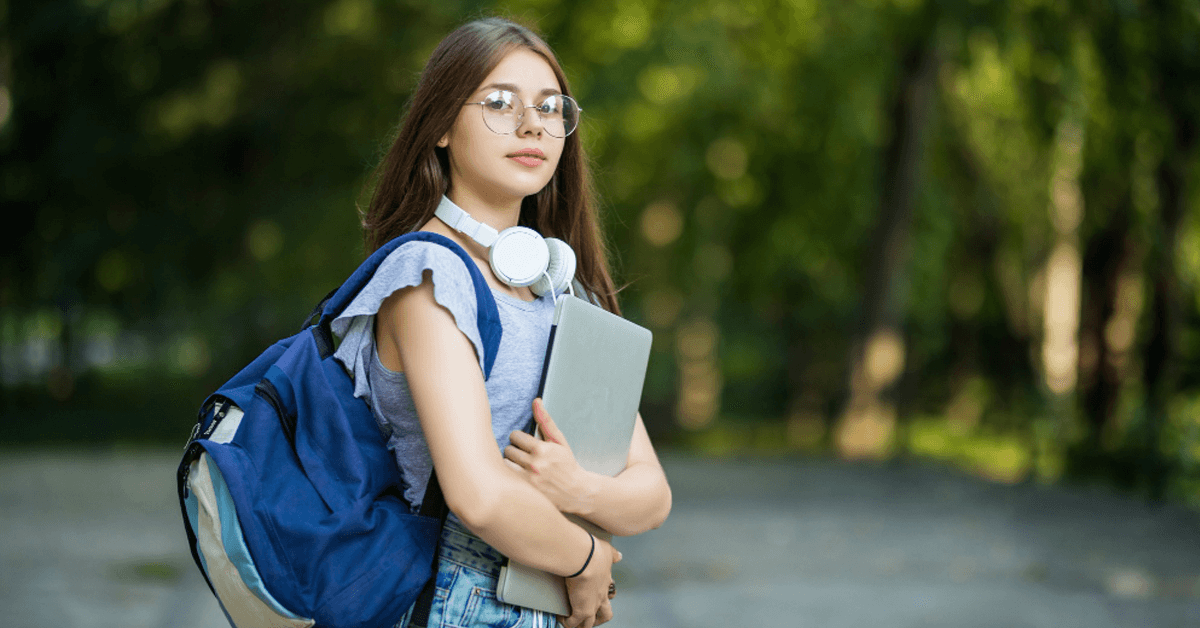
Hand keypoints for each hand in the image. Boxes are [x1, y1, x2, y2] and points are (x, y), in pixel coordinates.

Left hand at [505, 398, 594, 514]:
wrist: (576, 491)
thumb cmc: (567, 463)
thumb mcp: (559, 441)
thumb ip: (545, 421)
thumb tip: (536, 401)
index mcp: (541, 449)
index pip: (515, 436)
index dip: (520, 439)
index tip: (525, 443)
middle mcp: (534, 464)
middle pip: (508, 449)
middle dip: (515, 450)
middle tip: (523, 455)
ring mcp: (528, 479)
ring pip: (505, 463)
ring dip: (511, 463)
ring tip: (520, 466)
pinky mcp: (525, 491)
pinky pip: (507, 477)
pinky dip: (510, 475)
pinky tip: (518, 476)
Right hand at [562, 536, 620, 627]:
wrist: (584, 559)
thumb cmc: (594, 552)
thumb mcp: (608, 551)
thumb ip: (613, 555)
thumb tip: (619, 556)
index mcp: (606, 582)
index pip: (608, 594)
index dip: (603, 597)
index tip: (595, 595)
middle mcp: (601, 596)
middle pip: (605, 615)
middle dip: (598, 618)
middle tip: (589, 617)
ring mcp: (592, 606)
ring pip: (589, 624)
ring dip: (581, 625)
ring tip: (572, 622)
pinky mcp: (581, 611)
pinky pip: (572, 623)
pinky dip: (567, 623)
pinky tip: (560, 618)